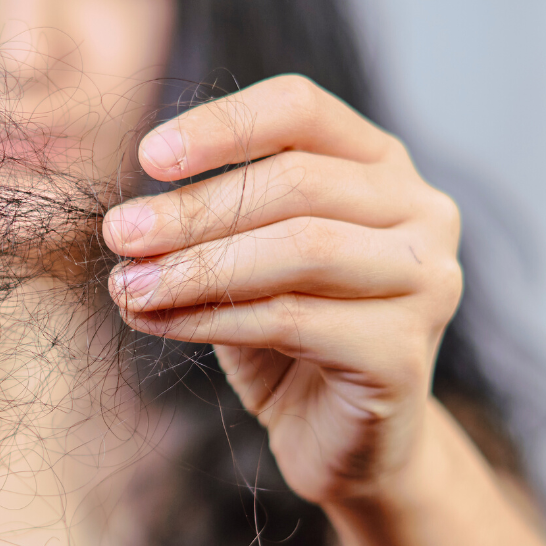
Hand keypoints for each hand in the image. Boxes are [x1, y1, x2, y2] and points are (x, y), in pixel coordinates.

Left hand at [104, 74, 461, 505]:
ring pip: (299, 249)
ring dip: (196, 267)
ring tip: (126, 286)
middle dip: (194, 209)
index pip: (301, 108)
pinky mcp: (405, 352)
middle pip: (296, 182)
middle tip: (118, 233)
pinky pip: (293, 320)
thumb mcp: (242, 261)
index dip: (222, 126)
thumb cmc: (288, 335)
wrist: (339, 438)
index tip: (148, 157)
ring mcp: (427, 280)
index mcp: (379, 163)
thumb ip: (207, 226)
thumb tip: (130, 222)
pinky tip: (157, 323)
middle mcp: (421, 209)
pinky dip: (212, 319)